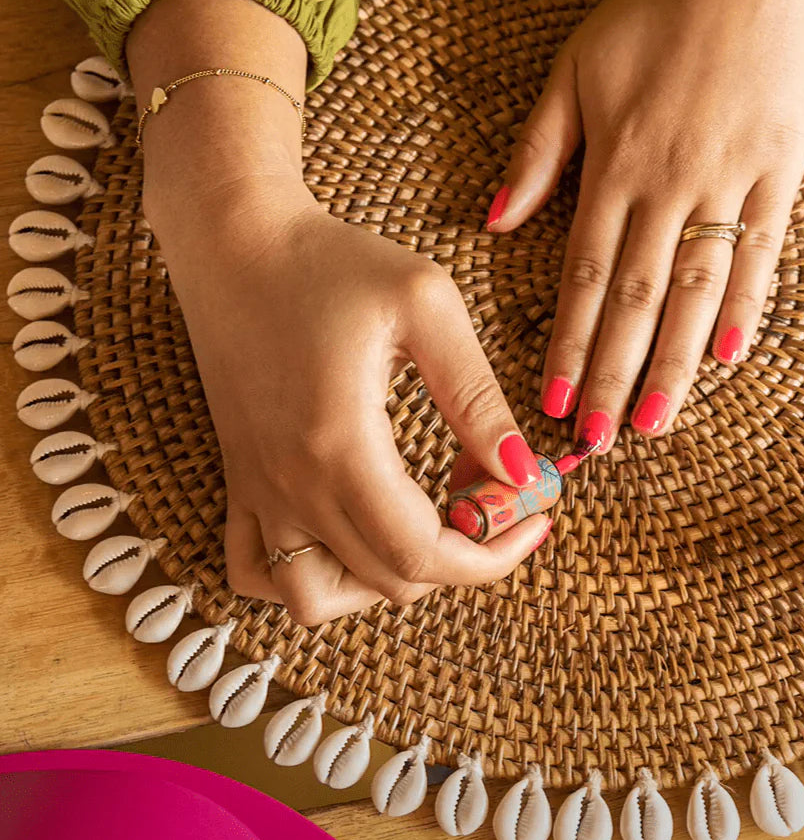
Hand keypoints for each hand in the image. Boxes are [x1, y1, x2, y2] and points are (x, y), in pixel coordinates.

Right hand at [153, 185, 551, 623]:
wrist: (233, 240)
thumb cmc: (330, 261)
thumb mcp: (427, 307)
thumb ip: (477, 398)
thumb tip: (522, 472)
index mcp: (340, 447)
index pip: (424, 554)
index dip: (493, 556)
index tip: (534, 520)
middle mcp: (291, 486)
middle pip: (389, 580)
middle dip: (462, 556)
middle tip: (494, 498)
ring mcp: (257, 491)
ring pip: (318, 599)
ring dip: (385, 582)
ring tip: (425, 528)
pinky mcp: (241, 480)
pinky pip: (257, 574)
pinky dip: (309, 581)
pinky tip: (349, 539)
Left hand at [488, 0, 803, 450]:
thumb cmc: (651, 16)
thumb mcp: (572, 72)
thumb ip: (537, 153)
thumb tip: (493, 222)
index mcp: (614, 168)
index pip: (583, 278)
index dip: (568, 346)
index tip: (555, 403)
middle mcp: (668, 186)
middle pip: (635, 300)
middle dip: (612, 375)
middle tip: (598, 439)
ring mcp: (728, 182)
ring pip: (696, 288)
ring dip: (673, 362)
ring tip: (654, 422)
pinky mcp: (779, 171)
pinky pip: (764, 249)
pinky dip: (748, 304)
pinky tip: (729, 356)